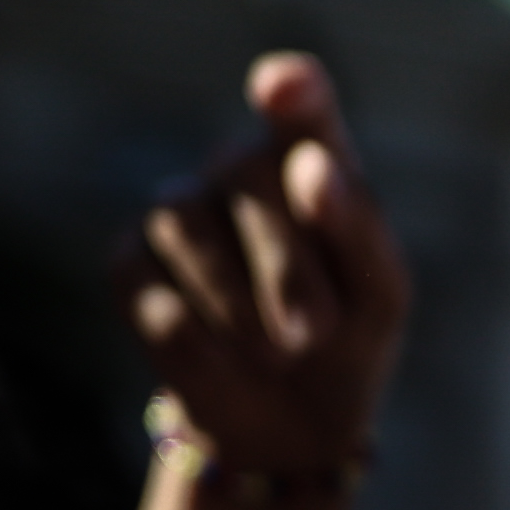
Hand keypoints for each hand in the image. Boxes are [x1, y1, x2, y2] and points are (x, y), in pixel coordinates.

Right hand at [126, 54, 414, 487]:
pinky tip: (227, 359)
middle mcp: (237, 170)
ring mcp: (178, 211)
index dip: (292, 93)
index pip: (302, 106)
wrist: (291, 422)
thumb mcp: (379, 294)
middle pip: (245, 167)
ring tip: (281, 354)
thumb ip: (358, 227)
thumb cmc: (347, 340)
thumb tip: (312, 168)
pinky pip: (154, 293)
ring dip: (243, 305)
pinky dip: (201, 344)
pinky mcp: (130, 265)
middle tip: (316, 332)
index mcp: (311, 160)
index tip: (283, 87)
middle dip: (286, 260)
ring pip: (189, 226)